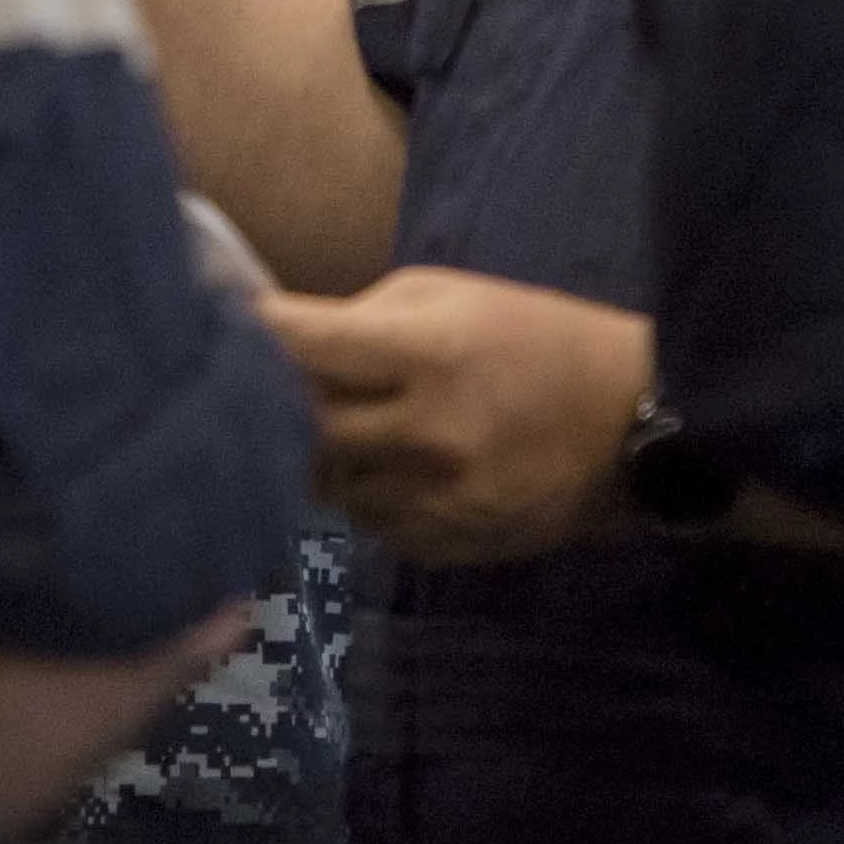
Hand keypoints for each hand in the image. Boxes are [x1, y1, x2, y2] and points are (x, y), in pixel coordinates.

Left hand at [256, 267, 651, 561]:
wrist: (632, 428)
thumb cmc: (534, 338)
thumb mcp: (450, 296)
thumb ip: (360, 320)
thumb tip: (273, 340)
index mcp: (425, 353)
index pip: (301, 345)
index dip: (247, 334)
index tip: (211, 322)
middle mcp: (425, 435)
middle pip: (297, 429)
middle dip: (268, 406)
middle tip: (247, 386)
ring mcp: (436, 502)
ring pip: (324, 485)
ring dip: (315, 456)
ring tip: (327, 426)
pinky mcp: (445, 547)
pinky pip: (366, 522)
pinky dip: (361, 493)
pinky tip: (384, 466)